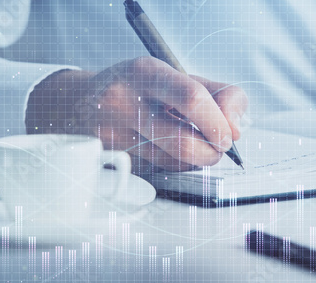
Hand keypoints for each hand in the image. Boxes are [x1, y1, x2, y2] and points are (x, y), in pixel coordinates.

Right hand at [26, 57, 247, 171]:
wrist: (77, 106)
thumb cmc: (136, 90)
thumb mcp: (176, 77)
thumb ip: (220, 95)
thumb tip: (238, 128)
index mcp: (145, 73)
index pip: (191, 98)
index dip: (218, 122)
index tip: (228, 134)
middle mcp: (122, 104)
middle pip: (185, 144)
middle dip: (212, 152)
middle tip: (216, 145)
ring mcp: (112, 139)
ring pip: (175, 165)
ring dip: (193, 159)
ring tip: (179, 138)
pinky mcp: (109, 166)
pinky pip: (158, 176)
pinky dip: (171, 167)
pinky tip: (157, 149)